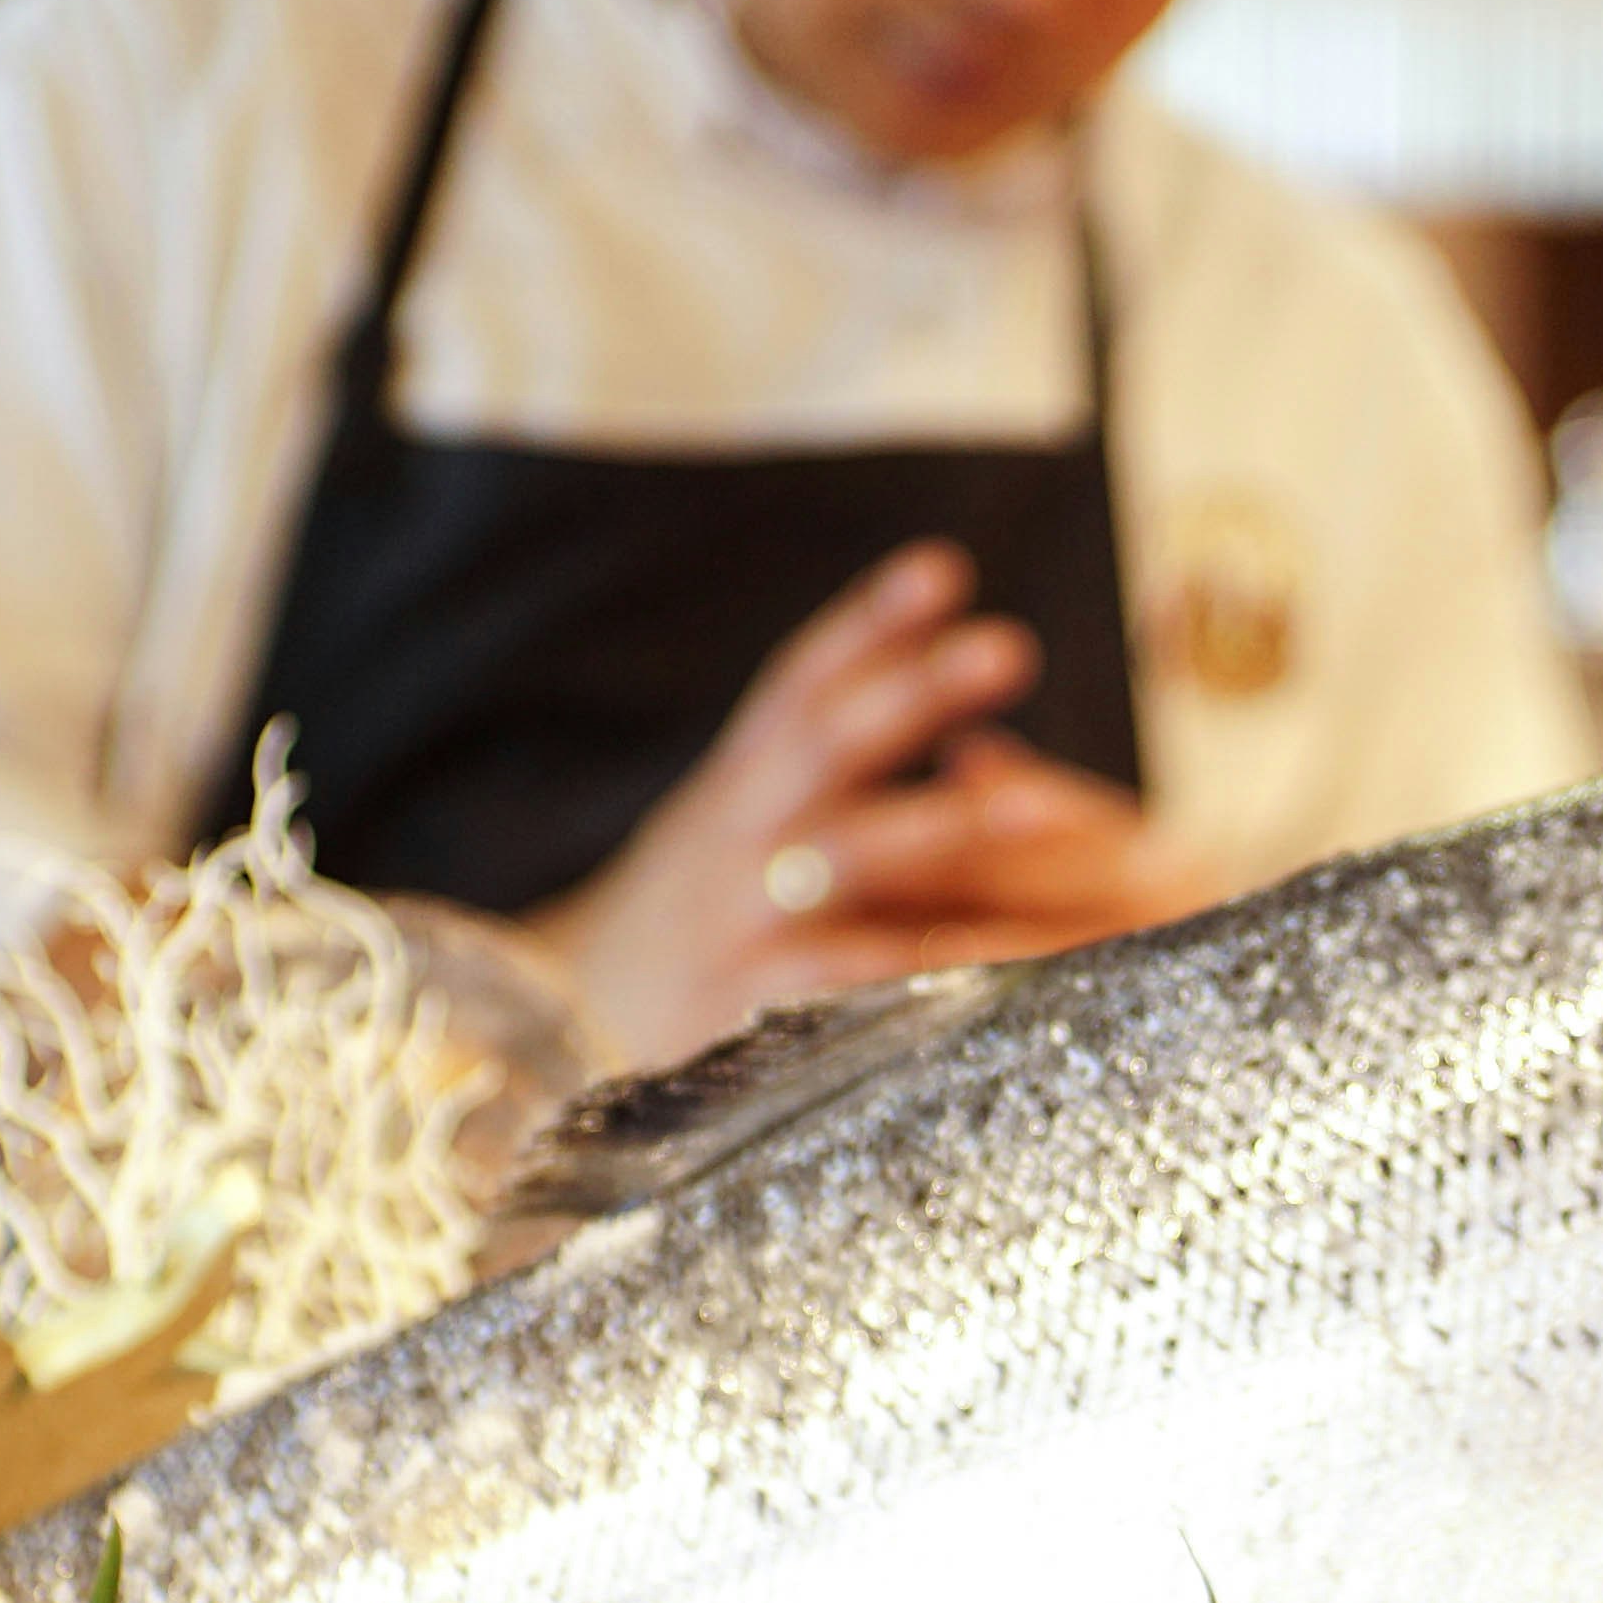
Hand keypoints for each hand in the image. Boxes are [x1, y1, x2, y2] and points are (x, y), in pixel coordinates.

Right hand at [530, 544, 1203, 1070]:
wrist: (561, 1032)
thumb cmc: (684, 922)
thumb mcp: (728, 827)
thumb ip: (818, 770)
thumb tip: (953, 712)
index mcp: (737, 785)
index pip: (801, 685)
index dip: (867, 624)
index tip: (943, 569)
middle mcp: (736, 835)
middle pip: (828, 743)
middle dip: (917, 691)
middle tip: (1009, 647)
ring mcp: (742, 917)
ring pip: (846, 858)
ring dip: (944, 826)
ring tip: (1041, 804)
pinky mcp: (754, 1004)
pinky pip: (851, 981)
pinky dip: (923, 968)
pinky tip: (1002, 956)